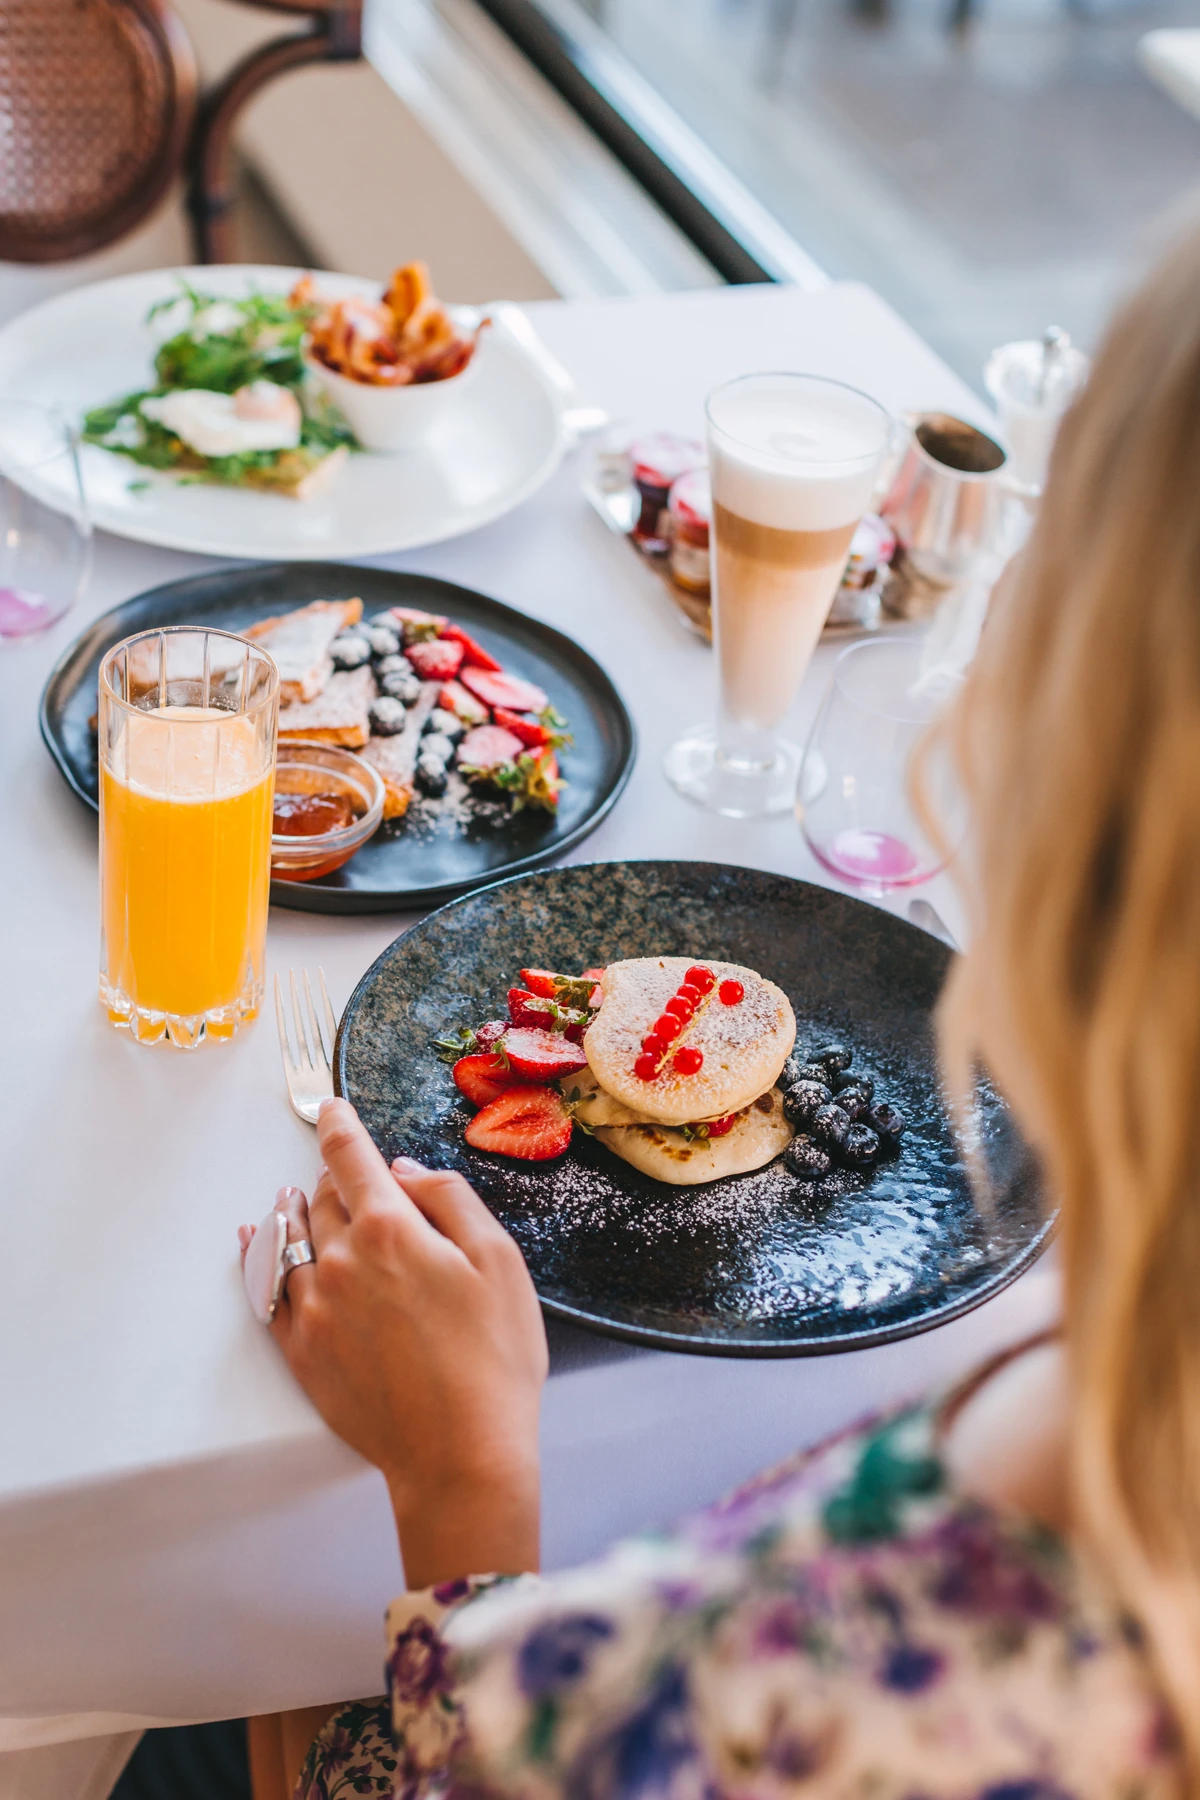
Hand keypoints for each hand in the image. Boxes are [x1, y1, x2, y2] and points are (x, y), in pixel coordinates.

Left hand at [239, 1099, 547, 1586]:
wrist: (460, 1457)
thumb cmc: (494, 1360)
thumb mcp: (500, 1262)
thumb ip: (450, 1201)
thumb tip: (404, 1172)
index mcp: (392, 1229)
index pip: (352, 1157)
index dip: (340, 1125)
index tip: (332, 1107)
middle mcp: (341, 1260)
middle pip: (324, 1198)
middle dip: (334, 1178)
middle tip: (348, 1175)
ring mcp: (314, 1308)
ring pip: (291, 1238)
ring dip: (294, 1210)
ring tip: (291, 1196)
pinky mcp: (302, 1352)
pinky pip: (266, 1291)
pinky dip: (258, 1257)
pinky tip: (254, 1241)